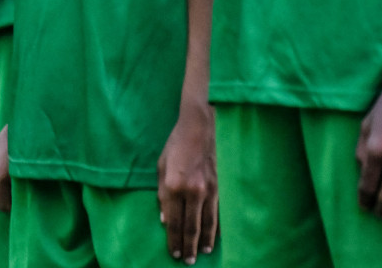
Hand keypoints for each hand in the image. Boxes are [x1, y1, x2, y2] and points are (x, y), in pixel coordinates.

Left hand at [158, 103, 218, 263]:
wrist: (201, 128)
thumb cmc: (176, 144)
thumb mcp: (161, 166)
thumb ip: (161, 194)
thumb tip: (164, 219)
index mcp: (173, 186)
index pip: (172, 221)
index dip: (173, 239)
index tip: (173, 253)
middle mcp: (192, 191)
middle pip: (191, 226)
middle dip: (188, 246)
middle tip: (188, 261)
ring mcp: (209, 190)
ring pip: (207, 223)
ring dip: (204, 241)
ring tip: (202, 254)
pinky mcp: (221, 188)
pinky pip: (219, 213)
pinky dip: (217, 228)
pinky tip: (215, 238)